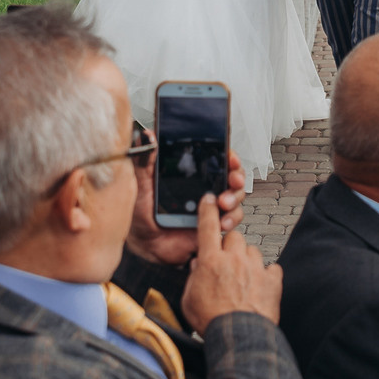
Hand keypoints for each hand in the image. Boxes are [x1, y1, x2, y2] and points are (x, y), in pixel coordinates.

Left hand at [126, 149, 245, 266]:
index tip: (231, 158)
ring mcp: (211, 206)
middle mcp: (204, 188)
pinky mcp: (214, 224)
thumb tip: (145, 135)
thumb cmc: (141, 212)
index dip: (228, 156)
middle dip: (237, 176)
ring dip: (234, 198)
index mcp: (191, 175)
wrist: (145, 243)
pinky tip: (221, 221)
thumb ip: (145, 160)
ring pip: (237, 196)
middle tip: (232, 179)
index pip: (216, 159)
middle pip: (232, 176)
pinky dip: (231, 218)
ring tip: (223, 203)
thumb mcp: (141, 183)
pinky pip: (232, 218)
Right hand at [178, 190, 281, 328]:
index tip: (209, 200)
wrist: (239, 336)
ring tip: (243, 280)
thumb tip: (198, 267)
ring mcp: (255, 267)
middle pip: (234, 236)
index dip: (208, 210)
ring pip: (253, 250)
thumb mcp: (189, 299)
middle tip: (227, 263)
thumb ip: (193, 278)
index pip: (208, 226)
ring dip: (248, 260)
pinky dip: (267, 275)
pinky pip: (271, 268)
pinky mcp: (272, 280)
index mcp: (211, 260)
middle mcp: (234, 258)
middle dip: (231, 246)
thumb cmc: (212, 320)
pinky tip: (260, 287)